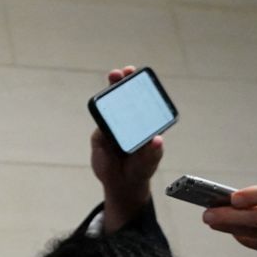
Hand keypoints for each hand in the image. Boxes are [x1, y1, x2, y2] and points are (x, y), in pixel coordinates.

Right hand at [91, 66, 163, 233]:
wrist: (122, 183)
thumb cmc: (141, 167)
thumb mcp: (150, 161)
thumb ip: (153, 152)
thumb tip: (157, 140)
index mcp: (143, 120)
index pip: (142, 97)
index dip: (140, 84)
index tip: (137, 74)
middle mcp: (127, 119)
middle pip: (123, 95)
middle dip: (121, 80)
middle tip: (119, 72)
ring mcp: (112, 126)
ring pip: (108, 107)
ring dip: (108, 94)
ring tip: (112, 79)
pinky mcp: (99, 136)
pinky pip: (100, 127)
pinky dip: (103, 122)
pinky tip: (108, 127)